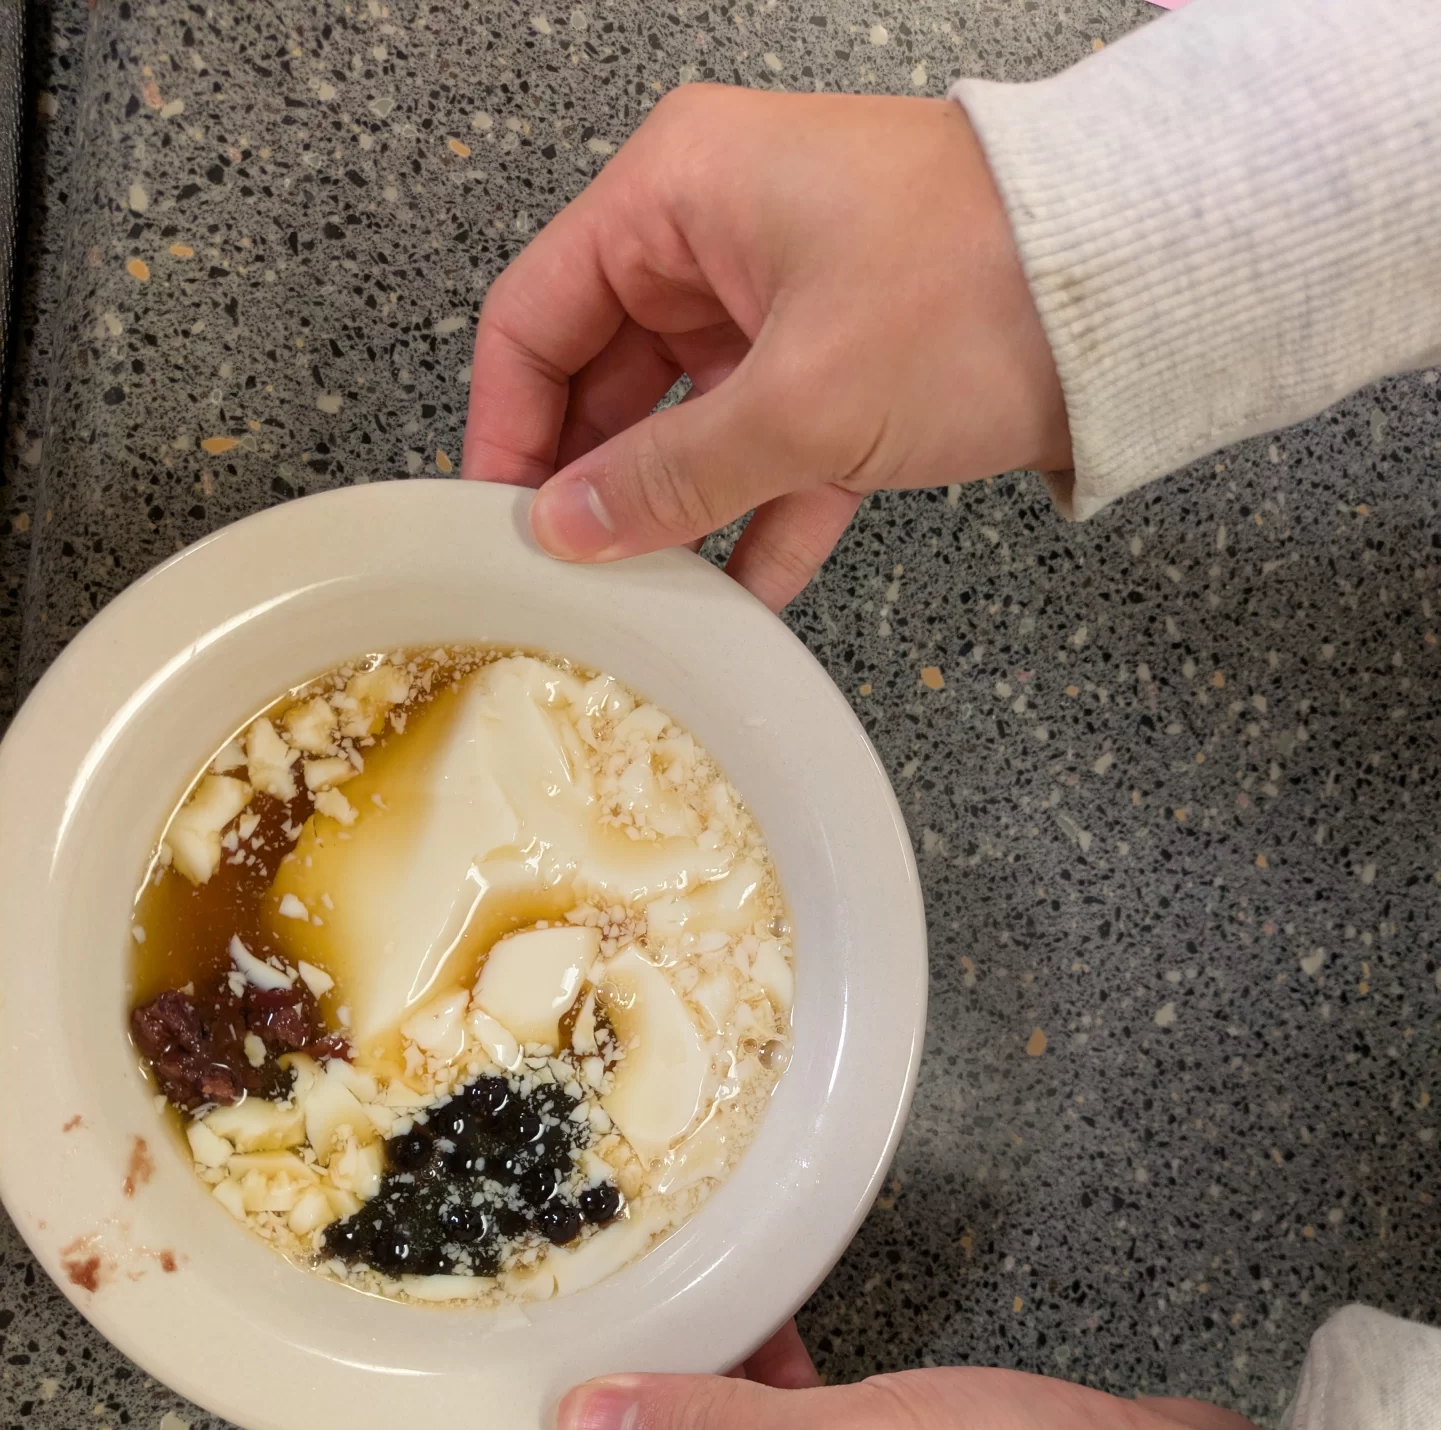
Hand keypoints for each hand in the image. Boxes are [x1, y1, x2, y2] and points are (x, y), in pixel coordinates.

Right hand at [462, 86, 1067, 609]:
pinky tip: (744, 602)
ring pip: (690, 424)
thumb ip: (669, 475)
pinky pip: (772, 453)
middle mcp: (719, 236)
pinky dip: (760, 522)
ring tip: (648, 603)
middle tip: (573, 578)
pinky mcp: (846, 365)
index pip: (537, 313)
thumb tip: (569, 527)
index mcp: (679, 192)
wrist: (1141, 294)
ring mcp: (785, 302)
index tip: (498, 522)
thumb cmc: (977, 288)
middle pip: (607, 376)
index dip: (506, 425)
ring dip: (677, 515)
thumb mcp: (799, 401)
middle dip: (594, 483)